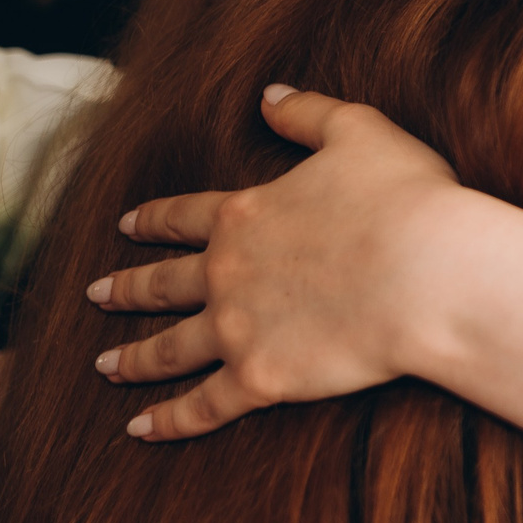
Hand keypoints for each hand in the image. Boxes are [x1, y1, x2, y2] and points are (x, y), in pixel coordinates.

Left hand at [93, 85, 476, 442]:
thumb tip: (268, 93)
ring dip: (134, 358)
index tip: (126, 225)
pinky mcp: (261, 379)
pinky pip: (204, 406)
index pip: (183, 216)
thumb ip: (307, 112)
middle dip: (126, 289)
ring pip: (169, 348)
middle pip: (162, 283)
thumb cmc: (404, 198)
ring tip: (105, 366)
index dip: (152, 220)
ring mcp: (238, 329)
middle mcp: (226, 272)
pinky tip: (142, 429)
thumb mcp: (359, 131)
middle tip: (94, 296)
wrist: (428, 273)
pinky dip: (170, 420)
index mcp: (245, 213)